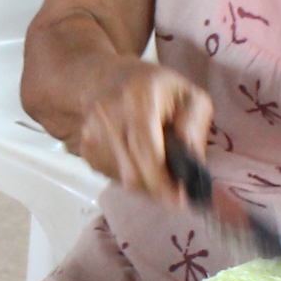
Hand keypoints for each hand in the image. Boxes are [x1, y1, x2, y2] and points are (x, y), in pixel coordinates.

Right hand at [66, 61, 210, 205]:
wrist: (105, 80)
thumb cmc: (154, 88)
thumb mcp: (188, 95)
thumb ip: (195, 126)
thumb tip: (192, 165)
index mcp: (138, 97)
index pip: (146, 148)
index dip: (162, 180)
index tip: (179, 200)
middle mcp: (108, 115)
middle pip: (133, 172)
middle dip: (158, 188)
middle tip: (176, 192)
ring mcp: (91, 134)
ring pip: (123, 179)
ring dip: (145, 184)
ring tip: (157, 167)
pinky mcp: (85, 150)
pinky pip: (112, 177)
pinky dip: (131, 177)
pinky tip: (138, 161)